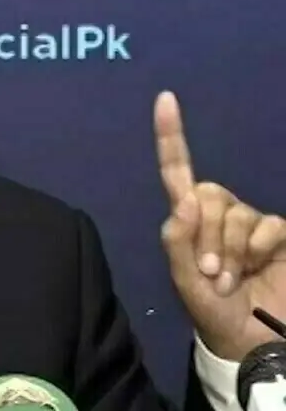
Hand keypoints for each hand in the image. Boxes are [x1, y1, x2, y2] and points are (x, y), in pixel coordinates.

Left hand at [155, 90, 285, 361]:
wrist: (250, 342)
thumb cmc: (212, 311)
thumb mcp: (185, 280)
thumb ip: (179, 241)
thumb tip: (186, 198)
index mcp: (189, 218)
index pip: (178, 171)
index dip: (171, 135)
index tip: (165, 98)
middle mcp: (220, 213)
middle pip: (209, 195)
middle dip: (206, 236)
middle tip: (211, 272)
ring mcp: (252, 223)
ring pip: (236, 214)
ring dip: (230, 251)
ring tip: (229, 280)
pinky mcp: (279, 235)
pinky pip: (268, 225)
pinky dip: (256, 250)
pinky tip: (254, 271)